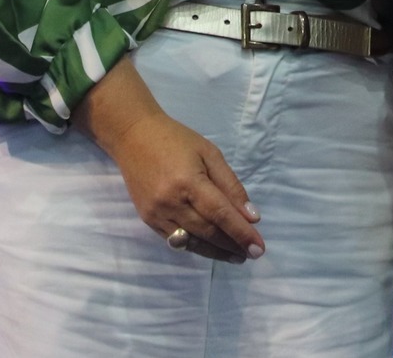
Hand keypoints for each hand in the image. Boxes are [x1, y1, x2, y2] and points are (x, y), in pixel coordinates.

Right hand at [73, 59, 263, 263]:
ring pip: (192, 242)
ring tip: (236, 256)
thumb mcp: (210, 153)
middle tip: (252, 253)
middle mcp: (170, 202)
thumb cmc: (177, 140)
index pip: (221, 214)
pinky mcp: (147, 219)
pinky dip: (195, 246)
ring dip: (216, 252)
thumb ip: (231, 185)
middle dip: (232, 245)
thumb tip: (251, 216)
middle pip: (207, 232)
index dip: (241, 233)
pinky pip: (175, 241)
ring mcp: (156, 213)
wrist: (133, 136)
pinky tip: (211, 247)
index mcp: (189, 181)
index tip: (259, 248)